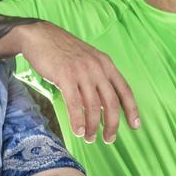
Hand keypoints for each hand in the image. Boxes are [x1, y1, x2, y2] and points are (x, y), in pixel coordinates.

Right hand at [23, 23, 139, 143]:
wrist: (40, 36)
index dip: (132, 109)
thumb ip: (98, 80)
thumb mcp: (88, 61)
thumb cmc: (63, 52)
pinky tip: (79, 131)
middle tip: (109, 139)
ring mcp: (82, 72)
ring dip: (93, 127)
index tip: (135, 126)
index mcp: (106, 64)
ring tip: (90, 138)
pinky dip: (78, 121)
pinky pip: (75, 104)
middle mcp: (98, 68)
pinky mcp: (65, 76)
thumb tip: (104, 106)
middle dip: (112, 125)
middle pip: (111, 103)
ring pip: (93, 107)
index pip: (125, 90)